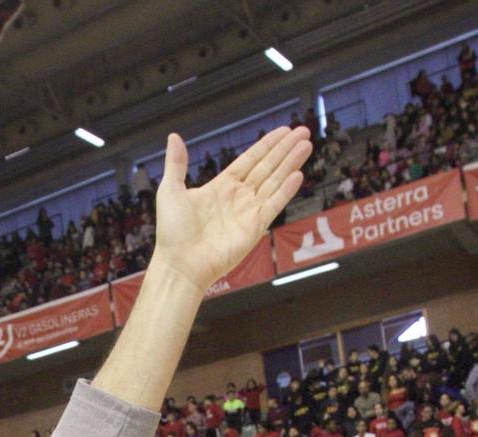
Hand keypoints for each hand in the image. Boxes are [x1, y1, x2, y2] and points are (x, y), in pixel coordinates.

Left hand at [151, 126, 312, 291]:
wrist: (180, 263)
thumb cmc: (172, 231)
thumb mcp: (171, 190)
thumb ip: (176, 163)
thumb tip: (174, 137)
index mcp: (221, 187)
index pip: (250, 160)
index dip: (267, 146)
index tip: (283, 131)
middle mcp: (238, 197)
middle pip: (267, 167)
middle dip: (285, 150)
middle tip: (303, 132)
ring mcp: (249, 212)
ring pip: (275, 182)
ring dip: (291, 164)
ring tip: (306, 145)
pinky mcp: (255, 227)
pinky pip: (274, 204)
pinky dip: (286, 190)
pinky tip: (298, 174)